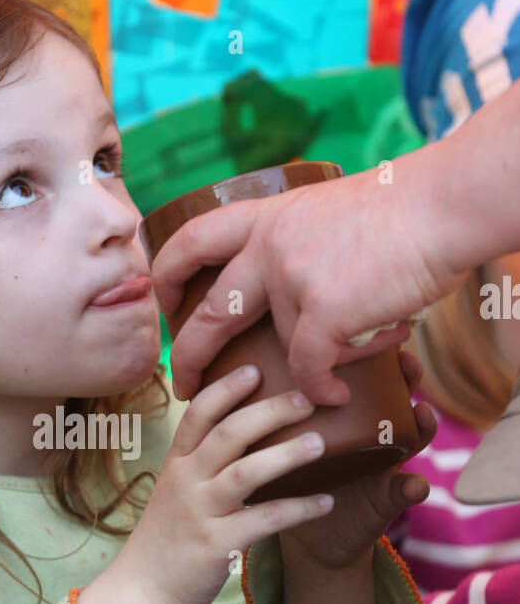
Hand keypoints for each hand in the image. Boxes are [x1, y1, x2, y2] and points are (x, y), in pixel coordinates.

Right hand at [117, 366, 337, 603]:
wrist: (141, 589)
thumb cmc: (165, 537)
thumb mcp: (174, 490)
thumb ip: (202, 463)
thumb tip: (244, 433)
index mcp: (177, 463)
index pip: (198, 414)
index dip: (226, 388)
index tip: (256, 368)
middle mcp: (186, 481)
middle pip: (227, 434)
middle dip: (268, 412)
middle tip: (305, 399)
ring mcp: (200, 512)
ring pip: (245, 473)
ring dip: (286, 454)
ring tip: (320, 443)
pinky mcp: (216, 544)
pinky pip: (264, 520)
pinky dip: (298, 509)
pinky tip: (326, 502)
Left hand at [151, 150, 468, 406]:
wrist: (441, 205)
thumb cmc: (404, 209)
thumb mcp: (330, 210)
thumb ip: (304, 242)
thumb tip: (306, 286)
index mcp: (268, 218)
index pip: (194, 238)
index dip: (168, 271)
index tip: (162, 300)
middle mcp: (269, 248)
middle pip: (209, 311)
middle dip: (188, 355)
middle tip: (182, 383)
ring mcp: (292, 280)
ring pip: (277, 346)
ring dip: (291, 373)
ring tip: (310, 385)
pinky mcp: (323, 311)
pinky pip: (309, 368)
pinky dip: (320, 389)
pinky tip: (334, 398)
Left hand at [277, 350, 435, 573]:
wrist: (309, 537)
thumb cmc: (292, 483)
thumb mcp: (283, 448)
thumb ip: (274, 418)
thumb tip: (246, 371)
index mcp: (346, 421)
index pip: (364, 382)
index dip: (371, 361)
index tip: (371, 339)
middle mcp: (372, 440)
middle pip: (396, 402)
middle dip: (408, 382)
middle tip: (409, 363)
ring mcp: (384, 469)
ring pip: (410, 441)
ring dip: (422, 427)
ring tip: (423, 413)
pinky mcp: (386, 502)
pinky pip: (404, 493)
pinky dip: (413, 489)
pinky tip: (417, 485)